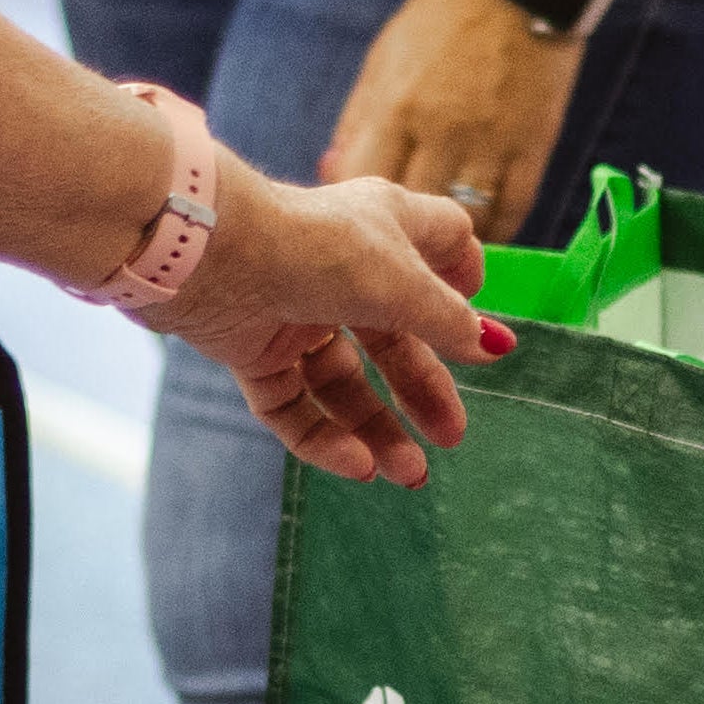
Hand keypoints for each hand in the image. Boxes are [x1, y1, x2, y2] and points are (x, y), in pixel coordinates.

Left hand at [150, 155, 505, 487]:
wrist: (209, 253)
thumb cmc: (317, 250)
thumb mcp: (403, 286)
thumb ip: (450, 321)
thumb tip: (494, 347)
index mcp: (382, 230)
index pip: (438, 238)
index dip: (462, 272)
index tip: (474, 311)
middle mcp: (339, 269)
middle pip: (394, 337)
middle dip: (424, 389)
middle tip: (451, 437)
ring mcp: (293, 310)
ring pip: (342, 383)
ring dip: (378, 430)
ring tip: (408, 473)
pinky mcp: (252, 349)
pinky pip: (293, 405)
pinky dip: (323, 438)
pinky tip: (356, 466)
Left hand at [323, 0, 583, 243]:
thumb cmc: (439, 25)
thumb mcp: (384, 61)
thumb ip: (359, 120)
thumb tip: (331, 172)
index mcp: (395, 107)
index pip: (364, 184)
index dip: (360, 214)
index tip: (364, 229)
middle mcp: (440, 131)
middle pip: (416, 214)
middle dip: (409, 240)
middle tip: (407, 257)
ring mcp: (489, 143)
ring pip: (467, 223)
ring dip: (456, 244)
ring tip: (448, 251)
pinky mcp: (531, 150)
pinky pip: (512, 213)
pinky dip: (498, 231)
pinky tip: (485, 233)